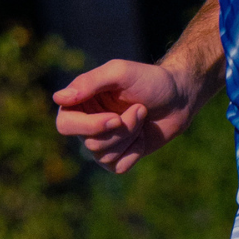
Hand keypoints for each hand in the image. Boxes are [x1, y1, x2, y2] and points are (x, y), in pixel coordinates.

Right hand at [54, 60, 199, 173]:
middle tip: (139, 111)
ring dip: (131, 135)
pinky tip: (143, 136)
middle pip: (90, 143)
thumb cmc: (150, 80)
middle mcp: (86, 124)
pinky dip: (135, 151)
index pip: (65, 124)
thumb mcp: (120, 73)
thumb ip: (90, 82)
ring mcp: (102, 142)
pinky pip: (118, 166)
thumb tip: (58, 98)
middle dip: (119, 131)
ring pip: (105, 156)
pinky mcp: (118, 157)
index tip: (115, 118)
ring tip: (142, 114)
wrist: (180, 97)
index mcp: (80, 102)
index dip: (88, 126)